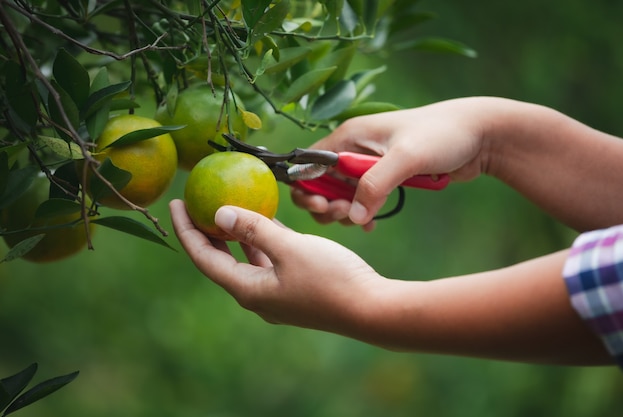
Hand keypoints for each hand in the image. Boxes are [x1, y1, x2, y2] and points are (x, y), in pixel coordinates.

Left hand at [169, 199, 384, 332]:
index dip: (187, 230)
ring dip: (235, 236)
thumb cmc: (331, 278)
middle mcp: (257, 295)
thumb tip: (219, 213)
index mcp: (248, 289)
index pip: (204, 258)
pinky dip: (261, 242)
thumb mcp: (290, 248)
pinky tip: (265, 221)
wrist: (371, 309)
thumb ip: (254, 229)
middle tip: (195, 203)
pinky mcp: (294, 289)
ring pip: (246, 260)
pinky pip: (268, 261)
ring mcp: (276, 294)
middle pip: (221, 260)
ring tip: (225, 208)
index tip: (176, 203)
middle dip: (206, 232)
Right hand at [292, 97, 492, 226]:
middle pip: (320, 182)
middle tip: (344, 216)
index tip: (323, 205)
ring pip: (340, 195)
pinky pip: (362, 201)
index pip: (309, 163)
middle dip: (325, 203)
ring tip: (362, 221)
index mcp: (349, 135)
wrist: (479, 135)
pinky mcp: (384, 178)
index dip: (307, 186)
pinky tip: (372, 224)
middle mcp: (353, 149)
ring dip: (344, 212)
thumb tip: (353, 217)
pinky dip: (361, 214)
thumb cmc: (442, 135)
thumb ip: (376, 185)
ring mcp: (368, 165)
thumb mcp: (406, 158)